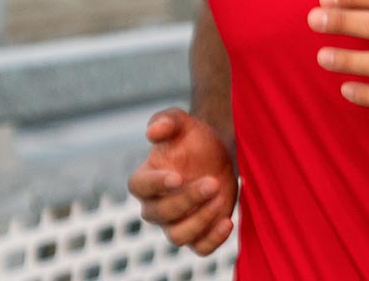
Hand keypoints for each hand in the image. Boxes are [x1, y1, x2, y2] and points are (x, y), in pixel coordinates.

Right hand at [126, 108, 236, 255]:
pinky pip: (199, 248)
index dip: (156, 184)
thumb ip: (165, 121)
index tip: (178, 176)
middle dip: (187, 200)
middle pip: (161, 213)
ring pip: (178, 236)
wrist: (218, 153)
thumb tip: (152, 131)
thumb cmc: (193, 137)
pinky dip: (213, 241)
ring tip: (220, 199)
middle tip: (212, 182)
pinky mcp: (198, 233)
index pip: (140, 187)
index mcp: (145, 179)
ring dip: (200, 221)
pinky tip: (228, 222)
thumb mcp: (181, 122)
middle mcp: (155, 206)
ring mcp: (175, 223)